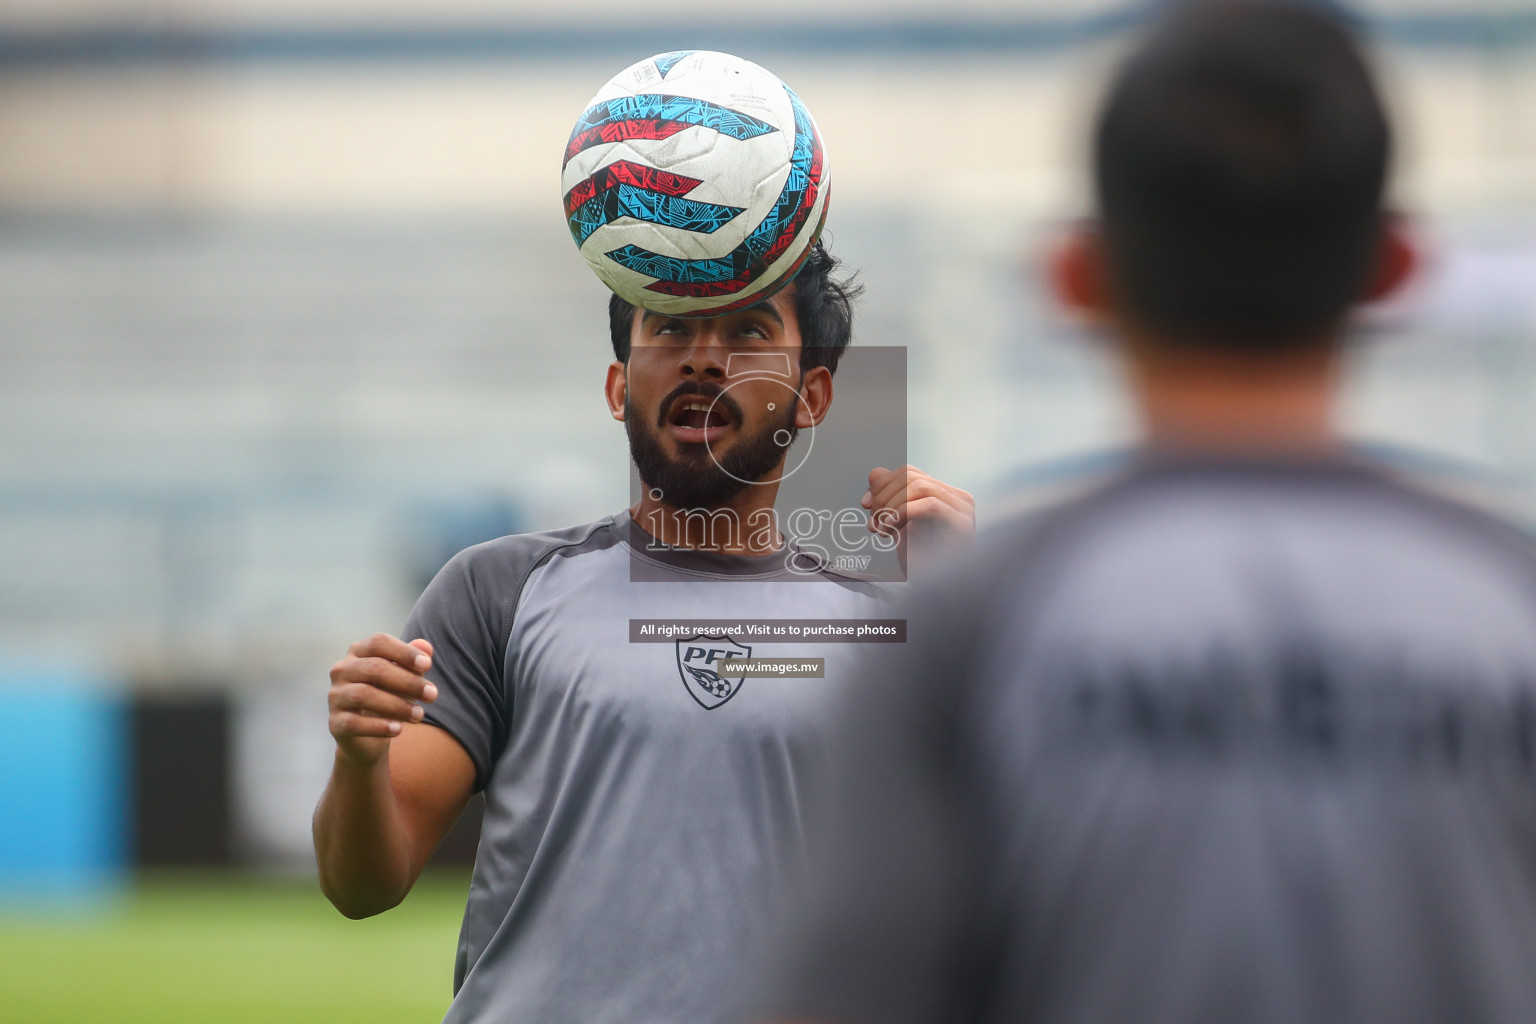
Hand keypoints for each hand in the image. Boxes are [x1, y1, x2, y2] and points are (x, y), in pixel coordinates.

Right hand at [328, 633, 438, 767]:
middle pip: (374, 668)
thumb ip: (414, 662)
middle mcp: (342, 670)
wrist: (369, 734)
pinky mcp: (335, 722)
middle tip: (432, 694)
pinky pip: (354, 723)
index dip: (403, 652)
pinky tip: (398, 729)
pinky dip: (378, 727)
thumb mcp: (406, 677)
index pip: (378, 642)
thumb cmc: (390, 695)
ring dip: (397, 705)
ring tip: (419, 715)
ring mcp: (335, 696)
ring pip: (364, 695)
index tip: (427, 665)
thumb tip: (426, 647)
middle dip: (407, 681)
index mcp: (358, 652)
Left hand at [861, 465, 974, 574]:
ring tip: (881, 530)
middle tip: (872, 522)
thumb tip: (874, 472)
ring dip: (891, 507)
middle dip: (883, 496)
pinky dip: (903, 513)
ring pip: (919, 487)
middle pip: (913, 476)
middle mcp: (958, 498)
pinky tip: (890, 530)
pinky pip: (929, 505)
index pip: (911, 473)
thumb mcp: (898, 526)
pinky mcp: (962, 523)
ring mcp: (963, 509)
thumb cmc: (923, 565)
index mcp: (945, 496)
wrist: (940, 595)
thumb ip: (888, 499)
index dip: (883, 484)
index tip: (865, 505)